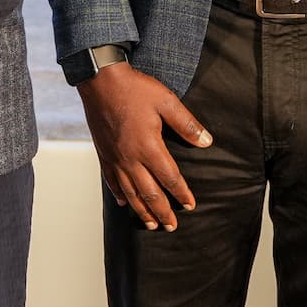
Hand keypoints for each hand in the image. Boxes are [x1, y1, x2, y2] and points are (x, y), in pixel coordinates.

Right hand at [76, 62, 210, 231]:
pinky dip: (118, 194)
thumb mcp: (166, 101)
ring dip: (141, 210)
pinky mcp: (103, 153)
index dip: (181, 193)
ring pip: (129, 192)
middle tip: (171, 227)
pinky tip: (123, 202)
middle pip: (148, 193)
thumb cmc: (134, 88)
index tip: (190, 205)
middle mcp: (130, 158)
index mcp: (148, 146)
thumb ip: (186, 124)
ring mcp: (115, 158)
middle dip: (161, 211)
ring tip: (151, 224)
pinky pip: (111, 180)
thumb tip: (206, 142)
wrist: (100, 80)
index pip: (169, 177)